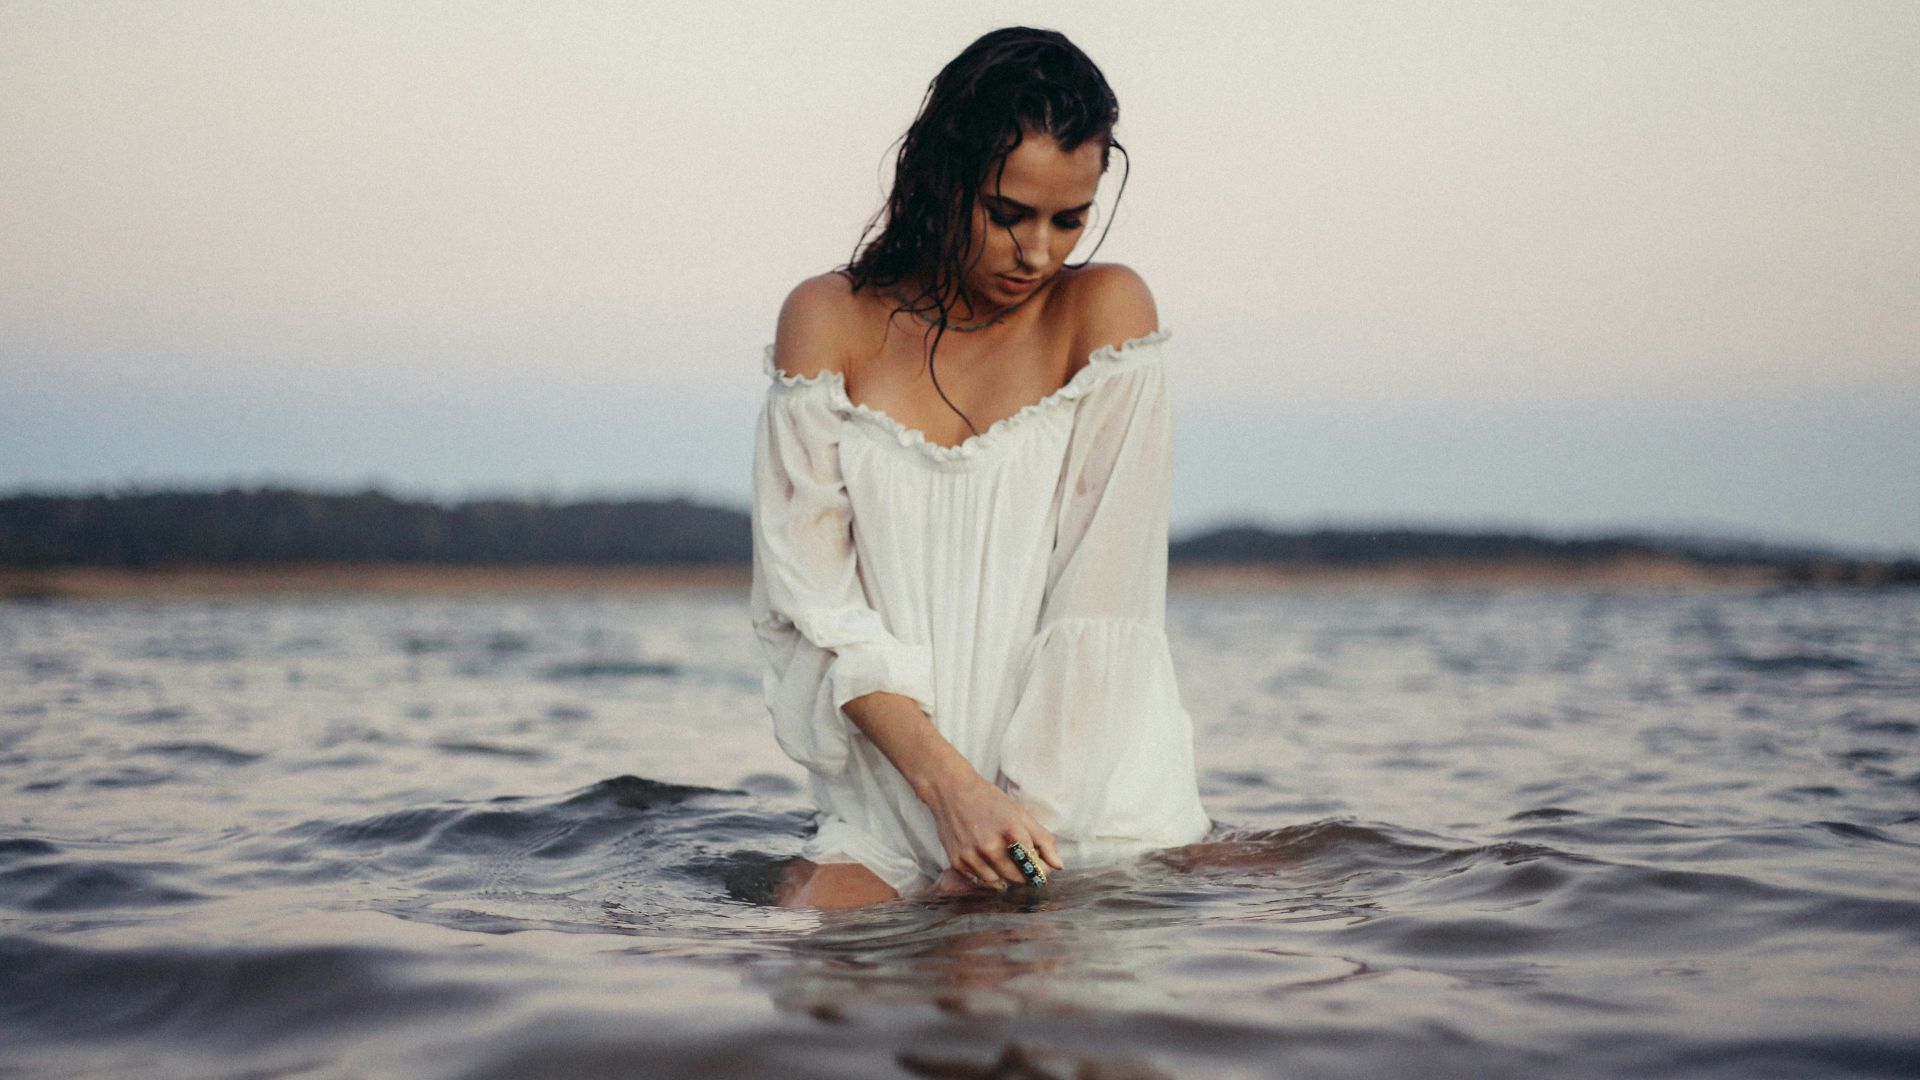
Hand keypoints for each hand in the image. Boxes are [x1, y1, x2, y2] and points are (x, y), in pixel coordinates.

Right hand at [918, 769, 1064, 887]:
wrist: (952, 791)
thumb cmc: (989, 800)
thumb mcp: (1020, 814)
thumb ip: (1043, 839)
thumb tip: (1058, 866)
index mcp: (1011, 831)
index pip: (1034, 865)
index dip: (1040, 868)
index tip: (1040, 866)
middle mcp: (991, 846)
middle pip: (1017, 878)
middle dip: (1024, 874)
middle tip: (1021, 863)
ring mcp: (972, 855)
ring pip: (998, 883)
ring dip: (1005, 877)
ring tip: (1003, 861)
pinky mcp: (957, 862)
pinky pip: (979, 880)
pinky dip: (986, 875)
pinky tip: (986, 861)